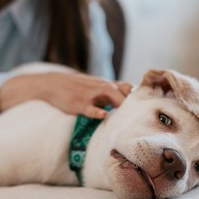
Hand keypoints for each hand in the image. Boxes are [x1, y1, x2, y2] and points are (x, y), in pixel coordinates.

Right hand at [0, 71, 132, 118]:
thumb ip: (109, 92)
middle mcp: (100, 87)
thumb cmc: (74, 86)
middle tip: (142, 115)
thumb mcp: (93, 85)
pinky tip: (103, 115)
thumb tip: (125, 98)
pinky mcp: (78, 103)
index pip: (128, 87)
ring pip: (110, 94)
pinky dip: (97, 110)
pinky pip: (90, 107)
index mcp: (105, 84)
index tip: (147, 107)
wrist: (51, 83)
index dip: (138, 96)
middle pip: (123, 90)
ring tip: (129, 116)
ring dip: (121, 103)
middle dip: (133, 102)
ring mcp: (89, 94)